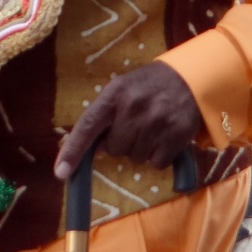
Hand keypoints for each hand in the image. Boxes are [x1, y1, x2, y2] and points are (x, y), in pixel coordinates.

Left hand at [53, 61, 203, 179]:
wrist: (191, 77)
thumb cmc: (148, 86)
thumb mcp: (122, 90)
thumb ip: (105, 116)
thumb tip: (92, 150)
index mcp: (115, 93)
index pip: (88, 126)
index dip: (72, 151)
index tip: (61, 173)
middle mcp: (135, 107)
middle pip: (114, 148)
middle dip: (121, 143)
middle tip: (134, 126)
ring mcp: (158, 122)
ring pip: (135, 158)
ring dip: (140, 150)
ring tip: (152, 128)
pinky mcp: (177, 135)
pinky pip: (156, 163)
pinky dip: (158, 156)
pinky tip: (164, 137)